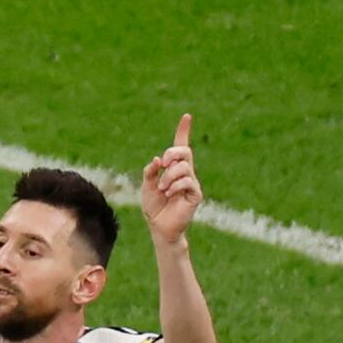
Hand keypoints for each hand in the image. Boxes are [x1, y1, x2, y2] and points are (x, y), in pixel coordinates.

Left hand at [140, 114, 202, 244]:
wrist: (159, 226)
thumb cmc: (154, 206)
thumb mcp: (146, 186)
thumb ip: (150, 172)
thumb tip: (157, 159)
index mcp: (173, 169)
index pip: (181, 146)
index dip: (183, 131)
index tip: (186, 116)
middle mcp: (185, 173)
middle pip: (184, 152)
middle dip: (172, 153)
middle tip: (162, 164)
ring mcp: (191, 183)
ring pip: (184, 167)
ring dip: (169, 176)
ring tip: (162, 189)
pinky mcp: (195, 194)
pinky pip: (188, 181)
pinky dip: (175, 185)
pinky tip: (169, 193)